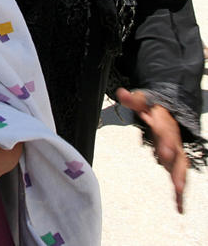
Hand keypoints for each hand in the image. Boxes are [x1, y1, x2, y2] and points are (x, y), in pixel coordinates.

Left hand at [116, 87, 187, 212]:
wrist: (167, 112)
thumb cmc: (151, 109)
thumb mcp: (141, 101)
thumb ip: (132, 99)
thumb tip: (121, 92)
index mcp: (165, 125)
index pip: (165, 133)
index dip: (165, 142)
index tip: (162, 152)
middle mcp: (173, 140)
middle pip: (178, 155)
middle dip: (176, 168)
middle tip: (176, 182)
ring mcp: (176, 153)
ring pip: (181, 169)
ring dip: (180, 182)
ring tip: (179, 196)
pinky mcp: (174, 163)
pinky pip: (178, 178)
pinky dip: (180, 194)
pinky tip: (180, 208)